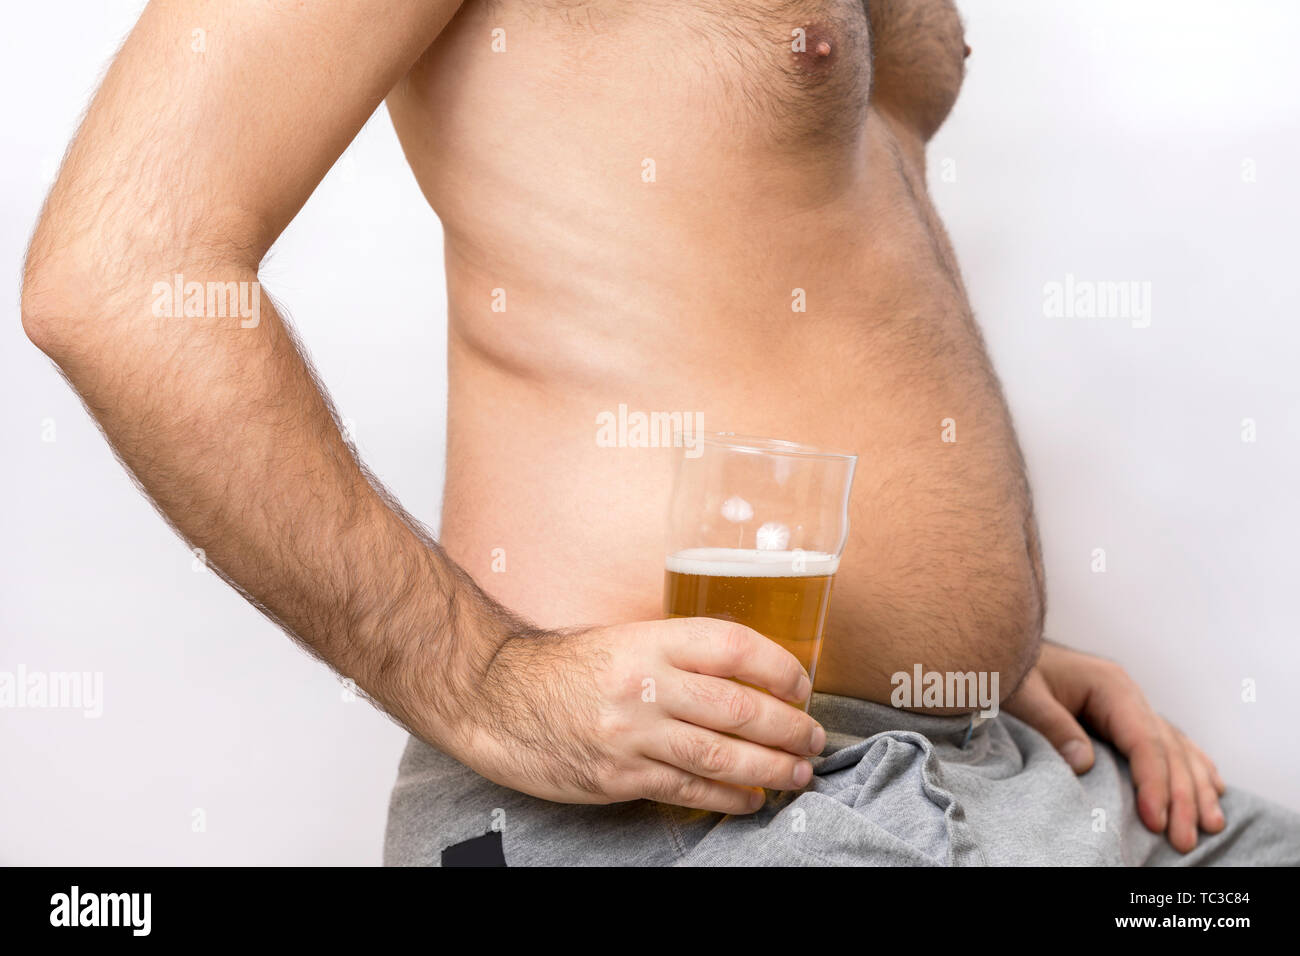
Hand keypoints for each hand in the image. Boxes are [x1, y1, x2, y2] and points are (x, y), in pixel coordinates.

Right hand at [451, 617, 825, 814]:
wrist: (497, 699)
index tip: (802, 685)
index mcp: (650, 640)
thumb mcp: (623, 640)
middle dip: (788, 727)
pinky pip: (688, 791)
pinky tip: (751, 798)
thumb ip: (679, 653)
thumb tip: (745, 675)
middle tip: (814, 739)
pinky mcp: (619, 777)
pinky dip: (729, 798)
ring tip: (799, 772)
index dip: (778, 667)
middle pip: (738, 708)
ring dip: (771, 767)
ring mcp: (632, 734)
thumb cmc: (565, 669)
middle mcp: (645, 684)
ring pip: (721, 755)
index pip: (733, 646)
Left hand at [1004, 642, 1225, 852]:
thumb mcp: (1025, 694)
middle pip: (1166, 749)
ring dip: (1195, 787)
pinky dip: (1192, 765)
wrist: (1009, 645)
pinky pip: (1167, 742)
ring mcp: (1129, 704)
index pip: (1143, 741)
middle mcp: (1128, 695)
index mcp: (1110, 686)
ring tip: (1212, 824)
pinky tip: (1212, 786)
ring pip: (1175, 748)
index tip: (1155, 820)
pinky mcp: (1123, 716)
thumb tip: (1083, 764)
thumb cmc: (1016, 669)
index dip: (1154, 782)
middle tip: (1184, 839)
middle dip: (1180, 796)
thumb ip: (1052, 725)